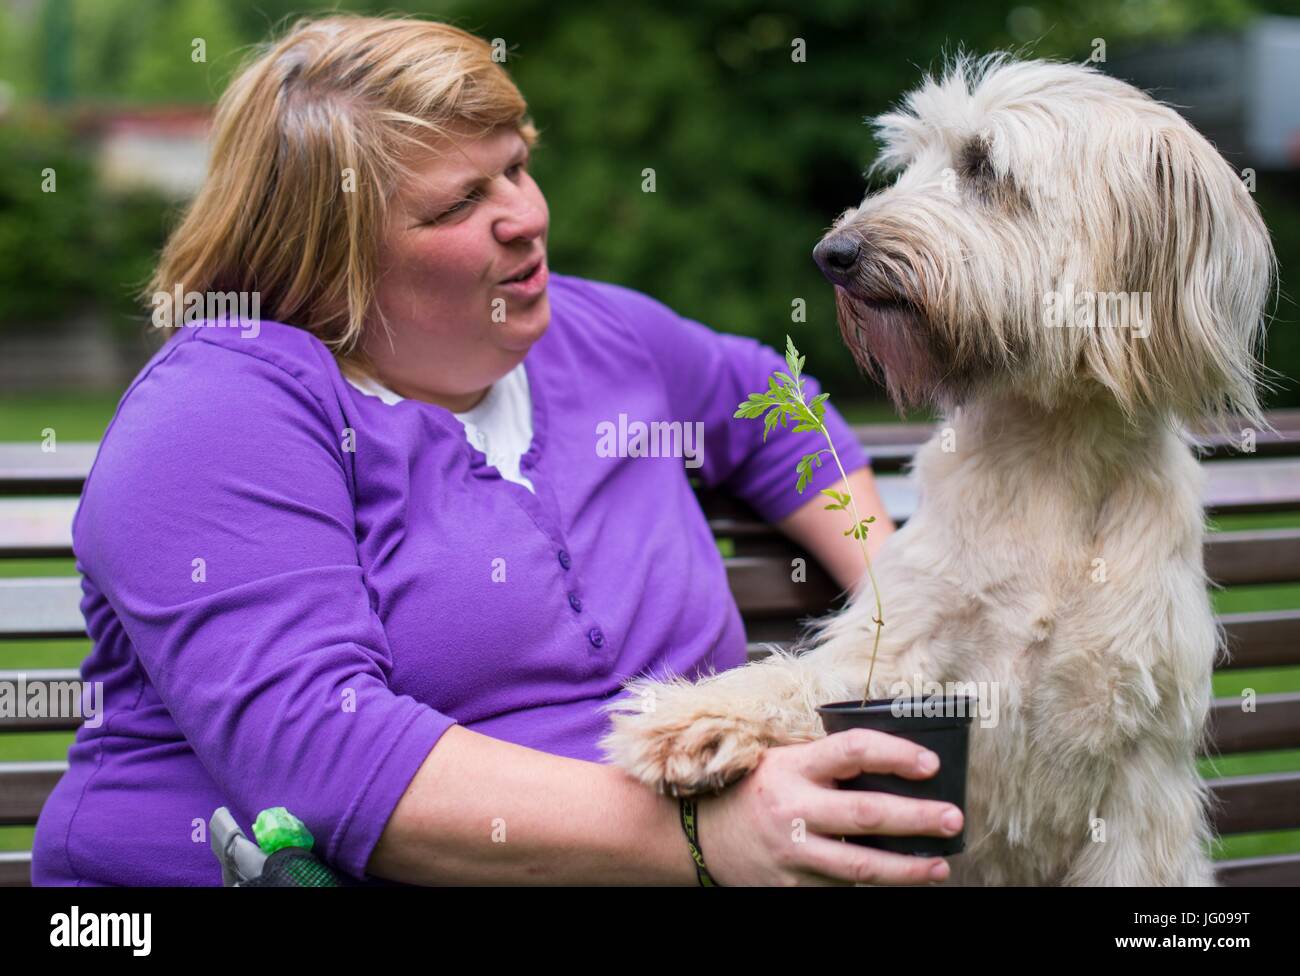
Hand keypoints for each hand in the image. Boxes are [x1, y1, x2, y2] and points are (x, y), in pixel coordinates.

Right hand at [693, 728, 962, 885]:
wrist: (698, 835)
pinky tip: (900, 883)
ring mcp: (791, 854)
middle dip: (916, 818)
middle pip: (865, 814)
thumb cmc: (753, 790)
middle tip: (953, 818)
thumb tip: (892, 765)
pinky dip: (872, 887)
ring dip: (906, 868)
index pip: (852, 751)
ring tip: (939, 866)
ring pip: (860, 866)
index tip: (930, 764)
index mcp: (792, 768)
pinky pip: (839, 889)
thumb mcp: (783, 762)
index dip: (895, 753)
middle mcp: (792, 810)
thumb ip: (827, 763)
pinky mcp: (791, 887)